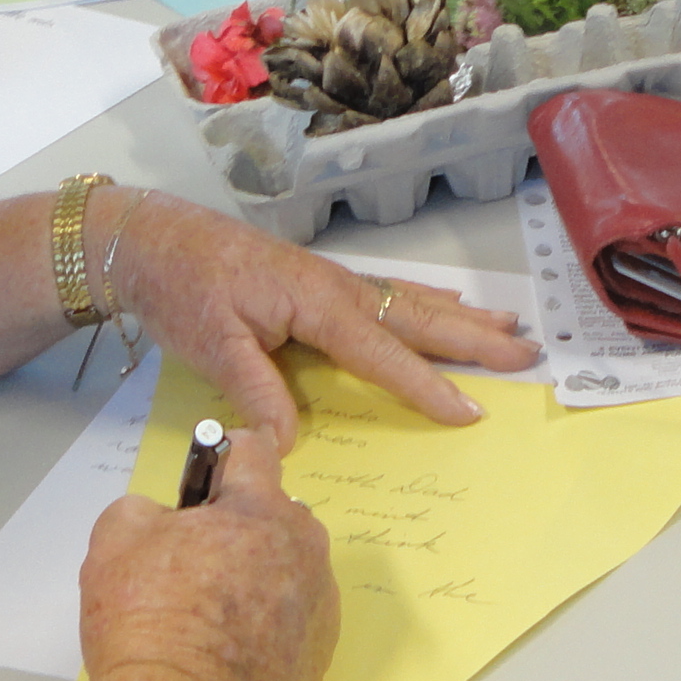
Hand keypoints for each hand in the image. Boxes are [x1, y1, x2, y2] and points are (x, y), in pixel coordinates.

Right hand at [75, 427, 334, 680]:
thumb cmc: (149, 625)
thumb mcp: (113, 544)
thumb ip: (141, 509)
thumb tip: (162, 518)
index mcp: (262, 510)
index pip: (252, 450)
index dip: (215, 459)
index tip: (194, 489)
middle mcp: (306, 550)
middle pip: (275, 513)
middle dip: (237, 525)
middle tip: (190, 564)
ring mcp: (319, 606)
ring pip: (287, 568)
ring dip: (256, 575)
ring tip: (210, 616)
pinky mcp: (320, 656)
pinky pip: (293, 617)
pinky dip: (267, 624)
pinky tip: (230, 652)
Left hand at [101, 191, 539, 448]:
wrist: (153, 239)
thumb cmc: (182, 288)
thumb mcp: (211, 346)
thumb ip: (256, 391)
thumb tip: (290, 441)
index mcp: (317, 304)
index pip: (384, 353)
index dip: (428, 386)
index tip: (470, 411)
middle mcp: (336, 288)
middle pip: (417, 318)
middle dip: (474, 339)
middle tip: (527, 354)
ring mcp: (332, 281)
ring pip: (411, 302)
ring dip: (462, 317)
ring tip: (510, 327)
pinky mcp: (319, 281)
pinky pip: (389, 292)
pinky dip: (426, 298)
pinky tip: (447, 298)